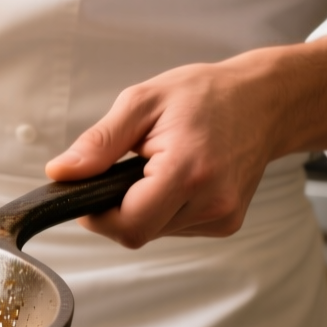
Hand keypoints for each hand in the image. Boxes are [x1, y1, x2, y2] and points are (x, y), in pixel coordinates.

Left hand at [44, 36, 326, 247]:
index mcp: (188, 171)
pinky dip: (164, 208)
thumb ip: (98, 143)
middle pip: (138, 232)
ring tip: (157, 166)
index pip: (128, 225)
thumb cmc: (206, 94)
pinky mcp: (227, 223)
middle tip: (124, 170)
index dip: (98, 215)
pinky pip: (176, 227)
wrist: (265, 101)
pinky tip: (177, 178)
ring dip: (143, 207)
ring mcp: (223, 216)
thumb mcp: (141, 103)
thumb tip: (62, 173)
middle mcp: (211, 201)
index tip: (90, 191)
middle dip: (118, 208)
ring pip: (156, 231)